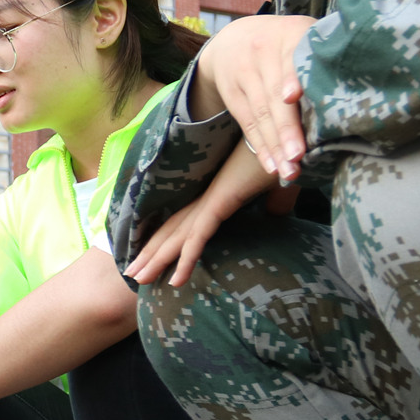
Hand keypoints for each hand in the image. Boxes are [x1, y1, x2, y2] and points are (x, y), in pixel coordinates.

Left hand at [126, 141, 298, 287]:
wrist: (288, 137)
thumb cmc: (285, 156)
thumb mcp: (279, 187)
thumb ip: (275, 203)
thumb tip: (278, 215)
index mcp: (216, 195)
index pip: (184, 223)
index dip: (167, 240)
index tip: (152, 256)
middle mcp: (207, 198)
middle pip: (172, 231)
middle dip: (151, 254)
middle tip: (131, 275)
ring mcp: (211, 200)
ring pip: (177, 237)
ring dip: (157, 260)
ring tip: (137, 280)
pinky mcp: (220, 203)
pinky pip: (199, 237)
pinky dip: (186, 260)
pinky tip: (175, 281)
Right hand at [193, 15, 315, 181]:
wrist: (234, 38)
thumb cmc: (287, 42)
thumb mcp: (305, 34)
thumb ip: (324, 55)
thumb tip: (363, 88)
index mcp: (289, 34)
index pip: (290, 56)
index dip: (291, 78)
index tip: (293, 97)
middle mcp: (261, 52)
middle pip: (273, 95)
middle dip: (286, 128)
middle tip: (298, 156)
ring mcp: (243, 74)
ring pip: (260, 114)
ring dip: (274, 146)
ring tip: (289, 170)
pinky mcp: (232, 94)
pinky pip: (247, 124)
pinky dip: (261, 147)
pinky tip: (272, 165)